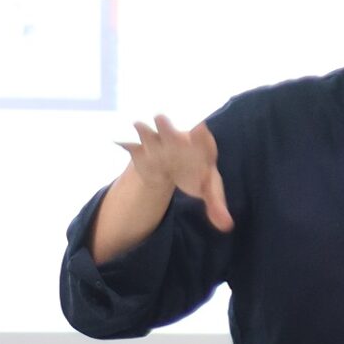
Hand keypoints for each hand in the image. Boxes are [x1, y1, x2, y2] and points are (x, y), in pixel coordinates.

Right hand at [117, 113, 232, 232]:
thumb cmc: (197, 172)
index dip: (199, 133)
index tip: (198, 128)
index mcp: (200, 145)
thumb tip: (227, 227)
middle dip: (166, 126)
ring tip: (137, 124)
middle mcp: (178, 139)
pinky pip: (131, 144)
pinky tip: (117, 140)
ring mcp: (158, 142)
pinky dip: (125, 143)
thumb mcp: (209, 187)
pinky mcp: (141, 149)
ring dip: (143, 130)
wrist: (175, 162)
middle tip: (160, 117)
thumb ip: (217, 205)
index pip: (201, 136)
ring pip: (149, 133)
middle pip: (172, 131)